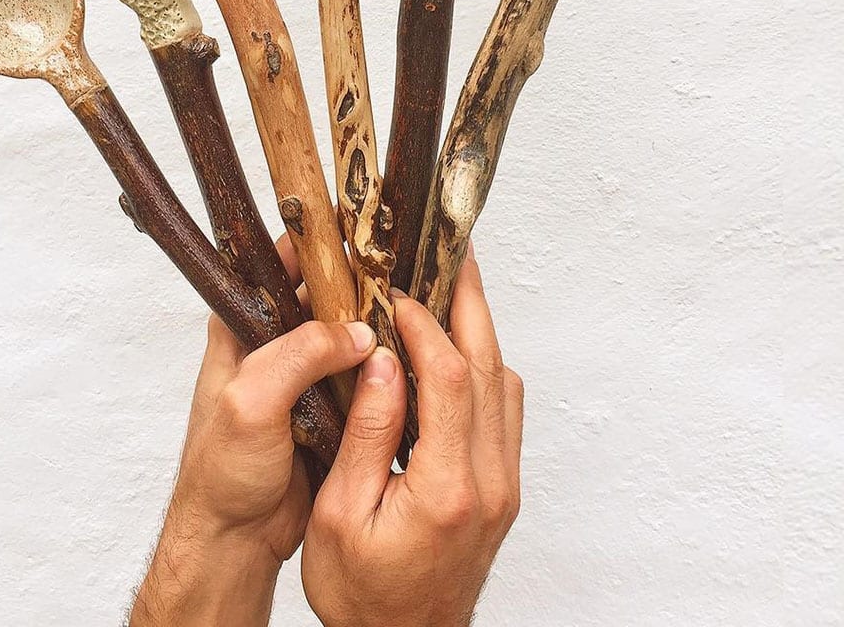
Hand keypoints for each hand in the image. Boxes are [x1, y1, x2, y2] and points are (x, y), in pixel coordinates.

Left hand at [130, 236, 376, 626]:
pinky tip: (411, 360)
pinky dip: (383, 369)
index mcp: (241, 327)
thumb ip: (298, 357)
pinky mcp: (327, 408)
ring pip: (347, 335)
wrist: (234, 541)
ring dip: (375, 328)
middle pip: (322, 294)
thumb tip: (358, 333)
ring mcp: (302, 376)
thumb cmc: (221, 474)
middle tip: (399, 270)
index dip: (315, 242)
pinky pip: (361, 376)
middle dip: (358, 284)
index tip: (356, 227)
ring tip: (414, 308)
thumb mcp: (250, 402)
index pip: (278, 263)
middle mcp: (272, 344)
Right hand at [301, 247, 523, 626]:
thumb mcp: (341, 514)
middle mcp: (489, 482)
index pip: (446, 376)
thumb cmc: (361, 595)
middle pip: (489, 367)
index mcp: (447, 488)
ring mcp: (503, 486)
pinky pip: (504, 411)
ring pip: (503, 385)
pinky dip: (484, 368)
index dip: (422, 324)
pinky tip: (457, 353)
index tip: (395, 294)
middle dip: (471, 302)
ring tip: (451, 292)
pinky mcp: (501, 491)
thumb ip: (366, 433)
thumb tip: (381, 361)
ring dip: (479, 332)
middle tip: (455, 254)